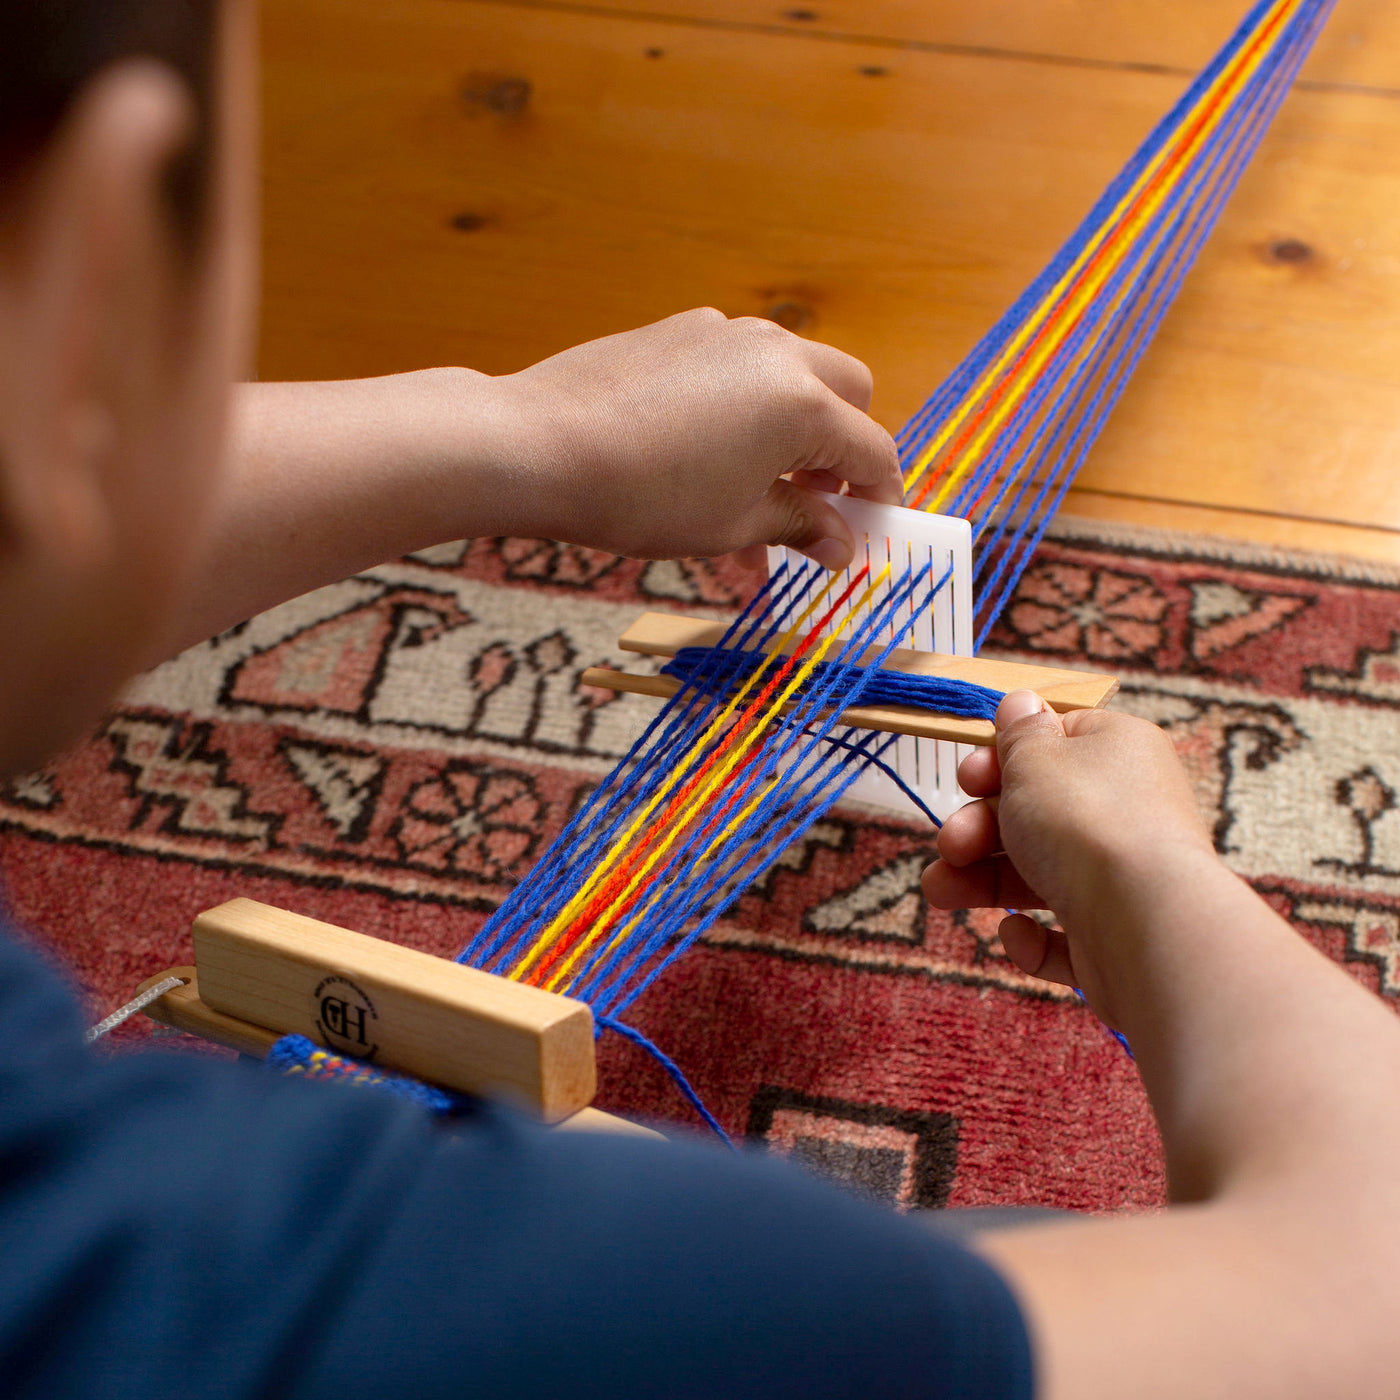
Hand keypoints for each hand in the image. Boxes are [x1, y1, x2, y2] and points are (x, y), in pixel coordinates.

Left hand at [489, 308, 901, 567]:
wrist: (539, 445)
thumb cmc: (639, 494)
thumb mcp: (732, 524)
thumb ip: (799, 525)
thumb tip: (842, 543)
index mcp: (801, 405)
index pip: (872, 452)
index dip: (880, 498)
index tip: (871, 531)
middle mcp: (774, 354)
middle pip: (848, 395)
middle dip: (843, 452)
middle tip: (815, 505)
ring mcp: (725, 334)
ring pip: (791, 378)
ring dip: (792, 433)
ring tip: (754, 495)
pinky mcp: (680, 331)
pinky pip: (737, 368)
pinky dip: (745, 410)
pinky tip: (705, 456)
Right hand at [921, 690, 1214, 1017]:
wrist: (1146, 923)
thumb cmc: (1086, 822)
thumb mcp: (1036, 757)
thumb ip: (1019, 732)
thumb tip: (1021, 701)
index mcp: (1118, 753)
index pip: (1056, 745)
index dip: (1002, 760)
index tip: (967, 779)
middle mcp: (1128, 811)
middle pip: (1037, 814)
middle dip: (979, 829)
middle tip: (952, 844)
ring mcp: (1125, 878)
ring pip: (1040, 875)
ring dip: (982, 881)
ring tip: (939, 892)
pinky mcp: (1118, 937)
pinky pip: (1065, 934)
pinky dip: (1033, 937)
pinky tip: (1016, 933)